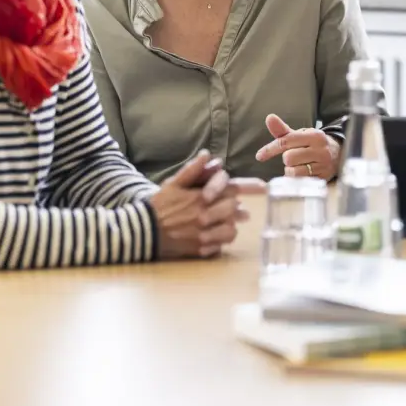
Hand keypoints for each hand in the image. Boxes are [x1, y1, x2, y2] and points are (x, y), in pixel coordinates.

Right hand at [149, 151, 265, 258]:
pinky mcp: (199, 250)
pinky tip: (215, 235)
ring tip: (226, 222)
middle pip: (234, 209)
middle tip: (236, 208)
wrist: (142, 232)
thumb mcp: (173, 184)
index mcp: (199, 197)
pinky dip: (221, 240)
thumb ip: (192, 170)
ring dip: (231, 225)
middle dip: (235, 206)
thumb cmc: (158, 206)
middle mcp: (203, 216)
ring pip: (231, 229)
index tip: (264, 186)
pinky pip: (221, 245)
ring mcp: (202, 234)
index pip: (231, 189)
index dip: (250, 186)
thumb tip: (207, 155)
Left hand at [255, 115, 341, 179]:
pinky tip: (302, 173)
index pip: (286, 141)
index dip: (270, 149)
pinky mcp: (323, 178)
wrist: (337, 154)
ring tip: (299, 165)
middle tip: (293, 157)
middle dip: (286, 159)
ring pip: (294, 171)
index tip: (259, 156)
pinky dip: (296, 178)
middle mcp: (320, 149)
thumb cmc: (312, 144)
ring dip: (291, 170)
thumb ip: (282, 130)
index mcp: (314, 135)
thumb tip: (269, 117)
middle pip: (289, 157)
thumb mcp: (299, 135)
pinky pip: (300, 181)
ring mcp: (323, 165)